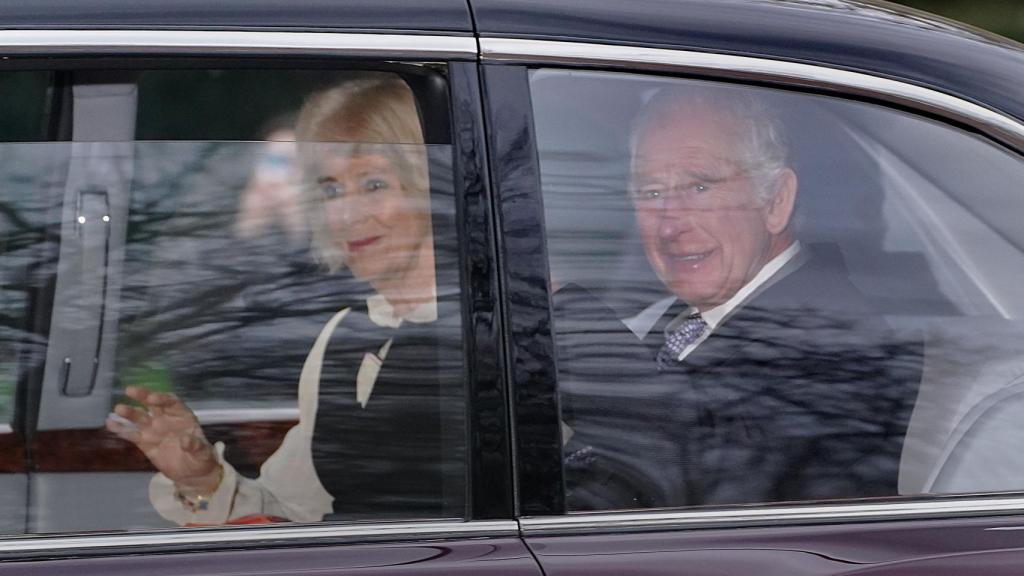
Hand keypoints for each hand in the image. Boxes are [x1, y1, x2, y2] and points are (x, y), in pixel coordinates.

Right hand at [106, 386, 221, 493]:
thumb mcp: (203, 452)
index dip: (162, 399)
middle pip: (153, 404)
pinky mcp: (145, 443)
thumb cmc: (201, 457)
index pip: (172, 402)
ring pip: (140, 418)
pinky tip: (111, 423)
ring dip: (129, 413)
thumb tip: (186, 440)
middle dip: (143, 396)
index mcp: (182, 416)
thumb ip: (195, 445)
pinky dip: (122, 429)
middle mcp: (166, 419)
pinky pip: (132, 434)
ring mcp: (154, 430)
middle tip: (130, 390)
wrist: (192, 473)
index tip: (152, 399)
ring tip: (118, 409)